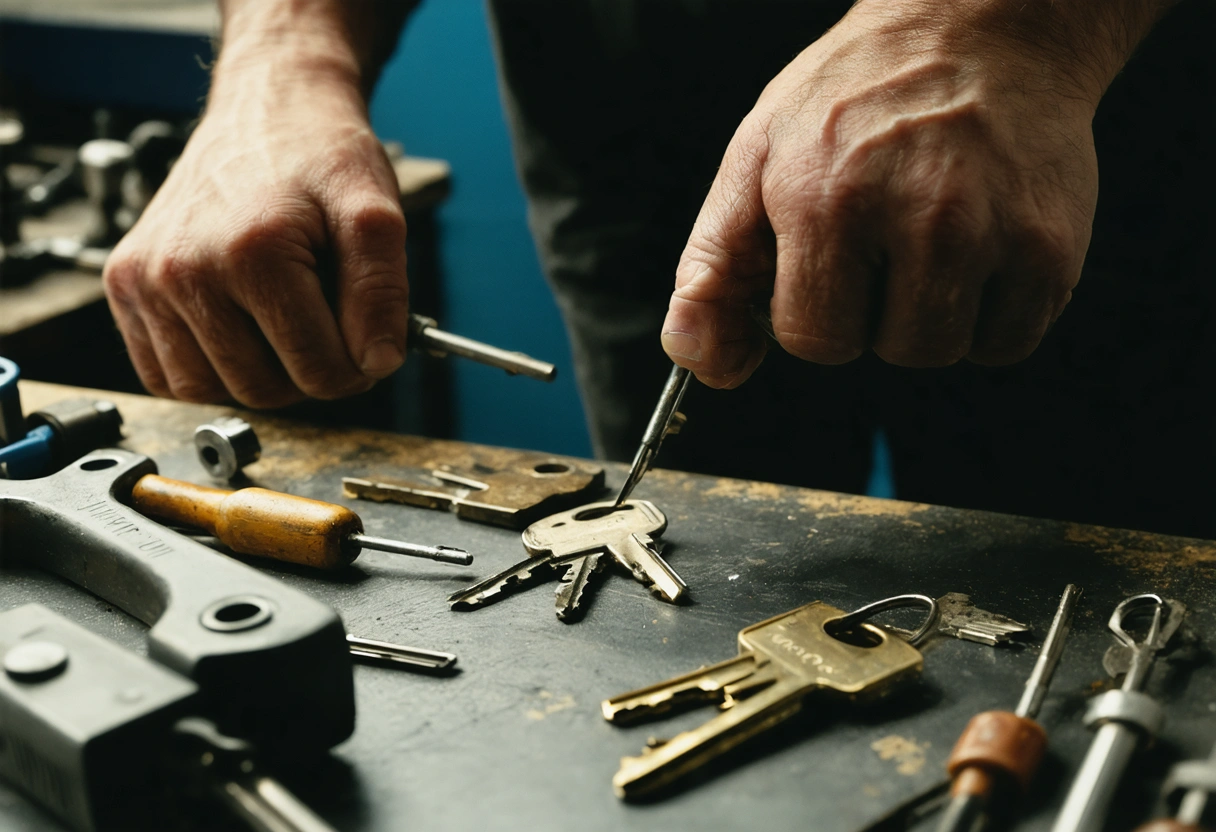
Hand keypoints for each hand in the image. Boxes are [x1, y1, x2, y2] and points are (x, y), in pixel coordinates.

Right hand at [103, 55, 406, 406]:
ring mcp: (145, 279)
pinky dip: (206, 370)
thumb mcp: (375, 213)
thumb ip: (383, 291)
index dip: (357, 367)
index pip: (316, 369)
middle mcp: (185, 268)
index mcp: (252, 252)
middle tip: (328, 328)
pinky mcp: (124, 284)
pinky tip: (238, 331)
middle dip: (308, 372)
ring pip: (210, 390)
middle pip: (263, 388)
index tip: (367, 340)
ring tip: (283, 322)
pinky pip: (162, 374)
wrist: (265, 112)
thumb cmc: (320, 158)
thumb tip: (377, 363)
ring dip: (257, 375)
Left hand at [662, 0, 1165, 387]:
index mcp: (824, 197)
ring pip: (945, 352)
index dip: (813, 312)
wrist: (984, 25)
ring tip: (930, 241)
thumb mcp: (755, 162)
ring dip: (930, 317)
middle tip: (885, 239)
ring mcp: (993, 231)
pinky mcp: (1053, 245)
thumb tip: (699, 361)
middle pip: (885, 349)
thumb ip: (713, 269)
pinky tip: (978, 249)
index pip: (812, 338)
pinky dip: (988, 315)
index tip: (827, 263)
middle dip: (873, 313)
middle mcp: (915, 215)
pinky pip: (1007, 342)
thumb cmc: (855, 99)